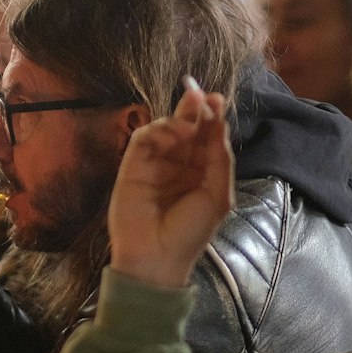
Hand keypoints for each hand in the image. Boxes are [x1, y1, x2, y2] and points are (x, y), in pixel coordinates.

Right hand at [108, 79, 233, 290]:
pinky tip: (171, 134)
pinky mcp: (132, 165)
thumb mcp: (217, 195)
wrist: (156, 258)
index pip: (207, 136)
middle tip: (199, 94)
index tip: (216, 99)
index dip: (212, 117)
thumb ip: (219, 158)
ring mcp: (155, 163)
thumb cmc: (190, 232)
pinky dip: (158, 130)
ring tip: (187, 123)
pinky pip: (144, 138)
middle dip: (194, 108)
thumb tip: (218, 120)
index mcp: (201, 171)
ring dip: (178, 119)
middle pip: (187, 126)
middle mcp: (178, 163)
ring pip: (166, 128)